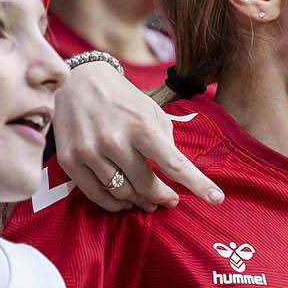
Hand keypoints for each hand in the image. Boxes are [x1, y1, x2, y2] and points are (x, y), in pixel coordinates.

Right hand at [54, 61, 222, 212]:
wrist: (77, 83)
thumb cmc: (122, 99)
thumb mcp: (151, 111)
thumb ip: (165, 141)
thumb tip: (176, 173)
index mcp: (141, 125)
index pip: (174, 163)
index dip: (197, 184)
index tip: (217, 198)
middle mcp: (115, 140)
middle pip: (146, 185)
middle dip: (163, 197)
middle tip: (170, 200)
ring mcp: (90, 152)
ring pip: (122, 194)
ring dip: (139, 202)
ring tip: (147, 201)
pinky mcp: (70, 161)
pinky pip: (96, 195)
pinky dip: (114, 204)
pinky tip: (125, 202)